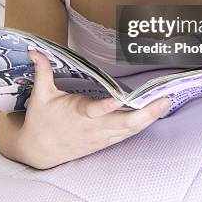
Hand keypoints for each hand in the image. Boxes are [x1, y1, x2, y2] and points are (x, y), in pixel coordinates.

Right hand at [19, 50, 170, 168]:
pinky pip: (127, 135)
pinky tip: (156, 114)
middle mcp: (93, 127)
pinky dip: (142, 125)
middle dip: (145, 113)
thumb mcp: (40, 94)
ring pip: (129, 131)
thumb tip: (35, 49)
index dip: (108, 106)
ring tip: (166, 103)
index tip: (122, 97)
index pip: (95, 110)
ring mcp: (101, 137)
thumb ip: (43, 70)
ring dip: (149, 118)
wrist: (38, 151)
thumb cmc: (40, 120)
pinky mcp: (104, 143)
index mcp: (78, 113)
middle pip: (123, 124)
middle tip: (164, 100)